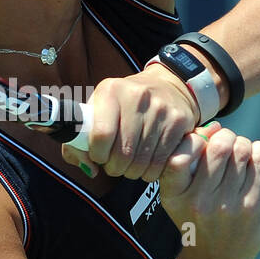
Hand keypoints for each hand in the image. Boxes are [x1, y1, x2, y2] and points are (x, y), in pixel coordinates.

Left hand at [60, 65, 200, 181]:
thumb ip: (81, 140)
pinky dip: (151, 171)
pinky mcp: (179, 122)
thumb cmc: (124, 105)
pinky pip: (161, 161)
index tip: (99, 156)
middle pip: (123, 152)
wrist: (167, 87)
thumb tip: (89, 169)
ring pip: (142, 161)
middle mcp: (137, 96)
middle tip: (115, 165)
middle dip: (115, 167)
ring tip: (130, 165)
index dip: (97, 154)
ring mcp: (161, 109)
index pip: (101, 134)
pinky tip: (147, 164)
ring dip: (132, 171)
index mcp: (111, 90)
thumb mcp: (100, 110)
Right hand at [158, 122, 259, 258]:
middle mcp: (199, 200)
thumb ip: (188, 162)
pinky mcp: (252, 206)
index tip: (200, 144)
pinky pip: (259, 160)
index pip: (180, 154)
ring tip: (239, 153)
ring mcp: (228, 204)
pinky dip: (258, 150)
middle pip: (219, 146)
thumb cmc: (196, 219)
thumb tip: (217, 127)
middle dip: (225, 137)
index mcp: (174, 195)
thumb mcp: (178, 196)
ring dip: (242, 144)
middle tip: (225, 145)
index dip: (194, 139)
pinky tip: (254, 156)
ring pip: (242, 150)